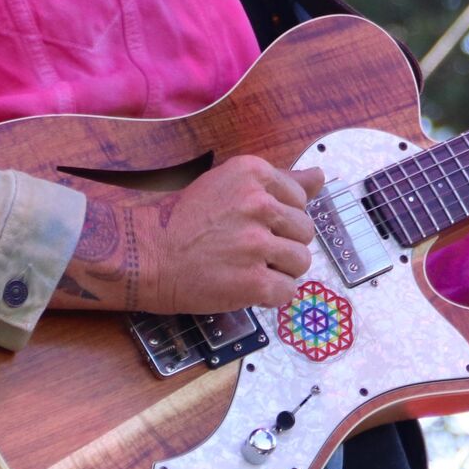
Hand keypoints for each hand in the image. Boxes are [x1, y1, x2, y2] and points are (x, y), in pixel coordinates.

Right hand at [59, 155, 325, 314]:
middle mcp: (258, 203)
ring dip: (280, 269)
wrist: (147, 254)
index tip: (254, 224)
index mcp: (253, 173)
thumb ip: (279, 181)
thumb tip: (320, 176)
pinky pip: (287, 291)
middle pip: (305, 230)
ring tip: (248, 267)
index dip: (281, 216)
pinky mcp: (252, 280)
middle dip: (283, 242)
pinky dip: (270, 295)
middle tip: (249, 249)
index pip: (300, 197)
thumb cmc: (186, 220)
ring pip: (301, 261)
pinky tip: (245, 287)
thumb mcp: (230, 185)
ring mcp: (255, 243)